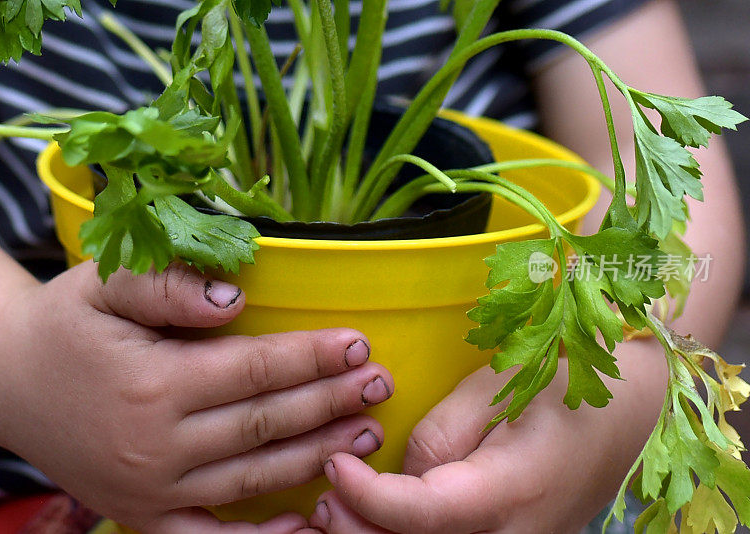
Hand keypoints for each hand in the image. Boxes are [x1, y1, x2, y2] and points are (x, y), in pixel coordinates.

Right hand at [0, 262, 392, 532]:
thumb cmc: (67, 324)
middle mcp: (156, 446)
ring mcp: (152, 491)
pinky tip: (308, 523)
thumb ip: (166, 285)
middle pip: (264, 424)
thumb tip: (234, 299)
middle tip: (380, 384)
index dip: (310, 357)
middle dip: (329, 402)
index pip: (253, 370)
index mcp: (151, 384)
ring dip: (317, 455)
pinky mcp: (144, 517)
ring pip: (254, 476)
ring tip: (366, 432)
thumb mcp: (103, 284)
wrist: (11, 379)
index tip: (358, 343)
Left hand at [308, 344, 665, 533]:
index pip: (423, 515)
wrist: (634, 411)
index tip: (333, 466)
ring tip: (340, 505)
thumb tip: (399, 472)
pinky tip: (377, 516)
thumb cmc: (566, 382)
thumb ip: (440, 434)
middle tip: (324, 495)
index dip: (368, 498)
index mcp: (511, 491)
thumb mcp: (500, 387)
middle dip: (361, 533)